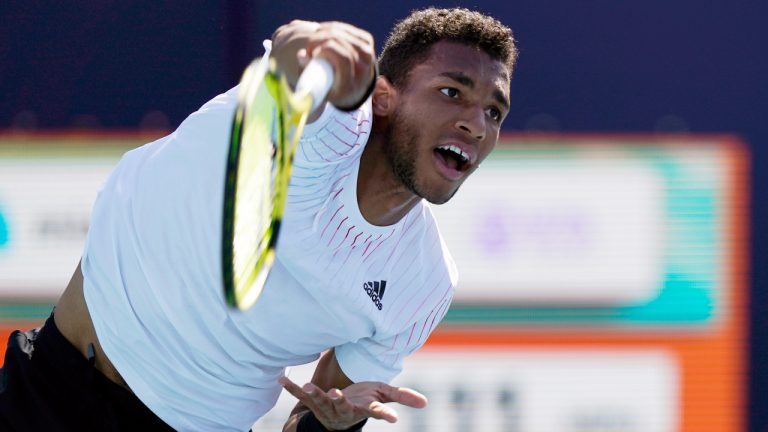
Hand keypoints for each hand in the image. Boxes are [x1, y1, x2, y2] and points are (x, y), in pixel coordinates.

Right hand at [270, 20, 375, 108]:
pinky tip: (323, 34)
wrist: (354, 89)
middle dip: (319, 38)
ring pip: (341, 32)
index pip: (344, 59)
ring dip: (323, 32)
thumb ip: (307, 73)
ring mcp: (368, 54)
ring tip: (314, 41)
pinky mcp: (368, 42)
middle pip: (340, 42)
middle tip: (309, 46)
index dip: (325, 50)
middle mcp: (364, 69)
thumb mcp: (317, 88)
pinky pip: (346, 28)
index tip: (312, 53)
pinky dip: (331, 28)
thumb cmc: (330, 88)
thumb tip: (302, 54)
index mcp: (351, 84)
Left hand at [279, 376, 426, 429]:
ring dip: (313, 394)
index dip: (385, 415)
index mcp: (363, 408)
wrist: (340, 418)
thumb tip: (426, 402)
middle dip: (338, 400)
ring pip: (320, 402)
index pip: (376, 412)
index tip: (394, 419)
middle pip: (342, 406)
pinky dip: (291, 388)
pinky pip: (300, 397)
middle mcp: (345, 410)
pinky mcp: (313, 404)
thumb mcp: (383, 397)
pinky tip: (281, 379)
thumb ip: (403, 397)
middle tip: (335, 394)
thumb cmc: (363, 401)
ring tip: (307, 386)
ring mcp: (327, 408)